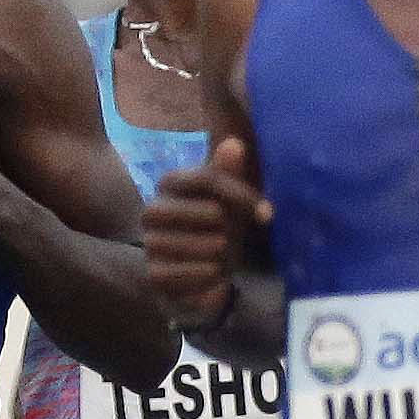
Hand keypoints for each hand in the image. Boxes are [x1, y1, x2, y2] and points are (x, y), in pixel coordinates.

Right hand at [144, 139, 270, 314]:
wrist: (202, 275)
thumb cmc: (215, 229)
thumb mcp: (226, 202)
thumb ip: (228, 174)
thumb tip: (233, 143)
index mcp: (171, 184)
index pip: (206, 178)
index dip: (241, 195)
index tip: (268, 215)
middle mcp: (153, 210)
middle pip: (200, 211)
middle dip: (223, 227)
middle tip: (228, 239)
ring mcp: (150, 243)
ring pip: (182, 243)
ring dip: (213, 254)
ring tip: (221, 258)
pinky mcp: (152, 273)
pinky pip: (177, 273)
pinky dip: (202, 276)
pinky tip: (213, 274)